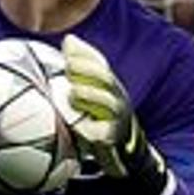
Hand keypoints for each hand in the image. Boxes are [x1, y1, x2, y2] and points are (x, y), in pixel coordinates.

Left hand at [62, 35, 172, 194]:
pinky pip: (101, 134)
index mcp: (111, 87)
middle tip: (68, 67)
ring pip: (107, 104)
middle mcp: (117, 99)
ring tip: (72, 94)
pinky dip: (88, 130)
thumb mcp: (96, 94)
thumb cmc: (103, 120)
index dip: (86, 54)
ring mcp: (118, 119)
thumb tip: (69, 39)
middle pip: (106, 79)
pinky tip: (75, 128)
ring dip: (90, 97)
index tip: (67, 47)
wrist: (126, 155)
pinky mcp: (112, 140)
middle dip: (88, 71)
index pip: (100, 64)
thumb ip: (83, 70)